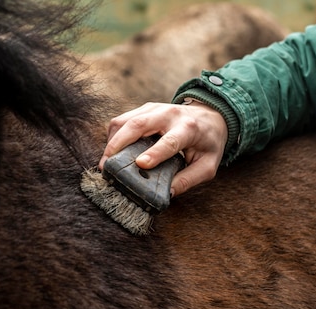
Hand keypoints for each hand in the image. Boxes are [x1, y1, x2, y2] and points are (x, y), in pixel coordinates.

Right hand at [99, 101, 227, 196]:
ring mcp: (154, 109)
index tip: (141, 165)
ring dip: (111, 142)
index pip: (169, 141)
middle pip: (138, 125)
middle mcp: (169, 114)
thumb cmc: (208, 143)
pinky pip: (121, 120)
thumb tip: (167, 193)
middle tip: (106, 167)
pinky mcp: (144, 109)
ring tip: (106, 163)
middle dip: (118, 145)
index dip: (154, 153)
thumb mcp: (208, 165)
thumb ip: (189, 180)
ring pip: (124, 121)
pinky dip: (113, 136)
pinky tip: (112, 152)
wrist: (210, 115)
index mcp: (188, 128)